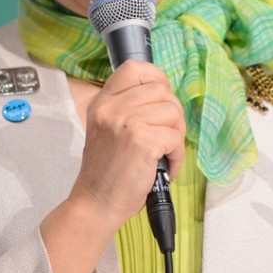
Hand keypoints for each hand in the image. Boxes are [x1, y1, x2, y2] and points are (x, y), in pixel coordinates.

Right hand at [67, 60, 185, 233]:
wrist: (95, 203)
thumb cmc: (106, 172)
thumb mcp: (106, 129)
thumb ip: (127, 109)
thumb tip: (164, 97)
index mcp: (103, 102)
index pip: (135, 68)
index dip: (157, 78)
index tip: (162, 99)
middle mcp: (112, 107)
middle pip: (162, 90)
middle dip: (172, 115)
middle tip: (165, 137)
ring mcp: (126, 122)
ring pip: (173, 112)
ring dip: (177, 136)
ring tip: (165, 153)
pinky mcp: (142, 141)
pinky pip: (176, 137)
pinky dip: (177, 155)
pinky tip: (166, 166)